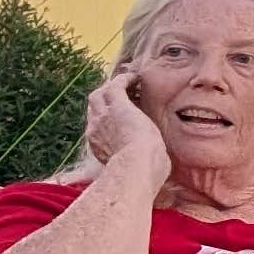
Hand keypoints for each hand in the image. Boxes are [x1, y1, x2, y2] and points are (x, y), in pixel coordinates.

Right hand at [80, 70, 171, 196]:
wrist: (136, 168)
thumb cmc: (143, 176)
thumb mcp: (140, 171)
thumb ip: (144, 168)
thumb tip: (160, 172)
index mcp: (100, 147)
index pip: (99, 127)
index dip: (107, 119)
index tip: (120, 116)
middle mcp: (95, 130)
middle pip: (94, 108)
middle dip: (105, 99)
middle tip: (121, 92)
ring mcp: (104, 117)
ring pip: (100, 94)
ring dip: (113, 86)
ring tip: (129, 81)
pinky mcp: (117, 105)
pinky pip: (115, 85)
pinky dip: (124, 79)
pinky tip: (136, 77)